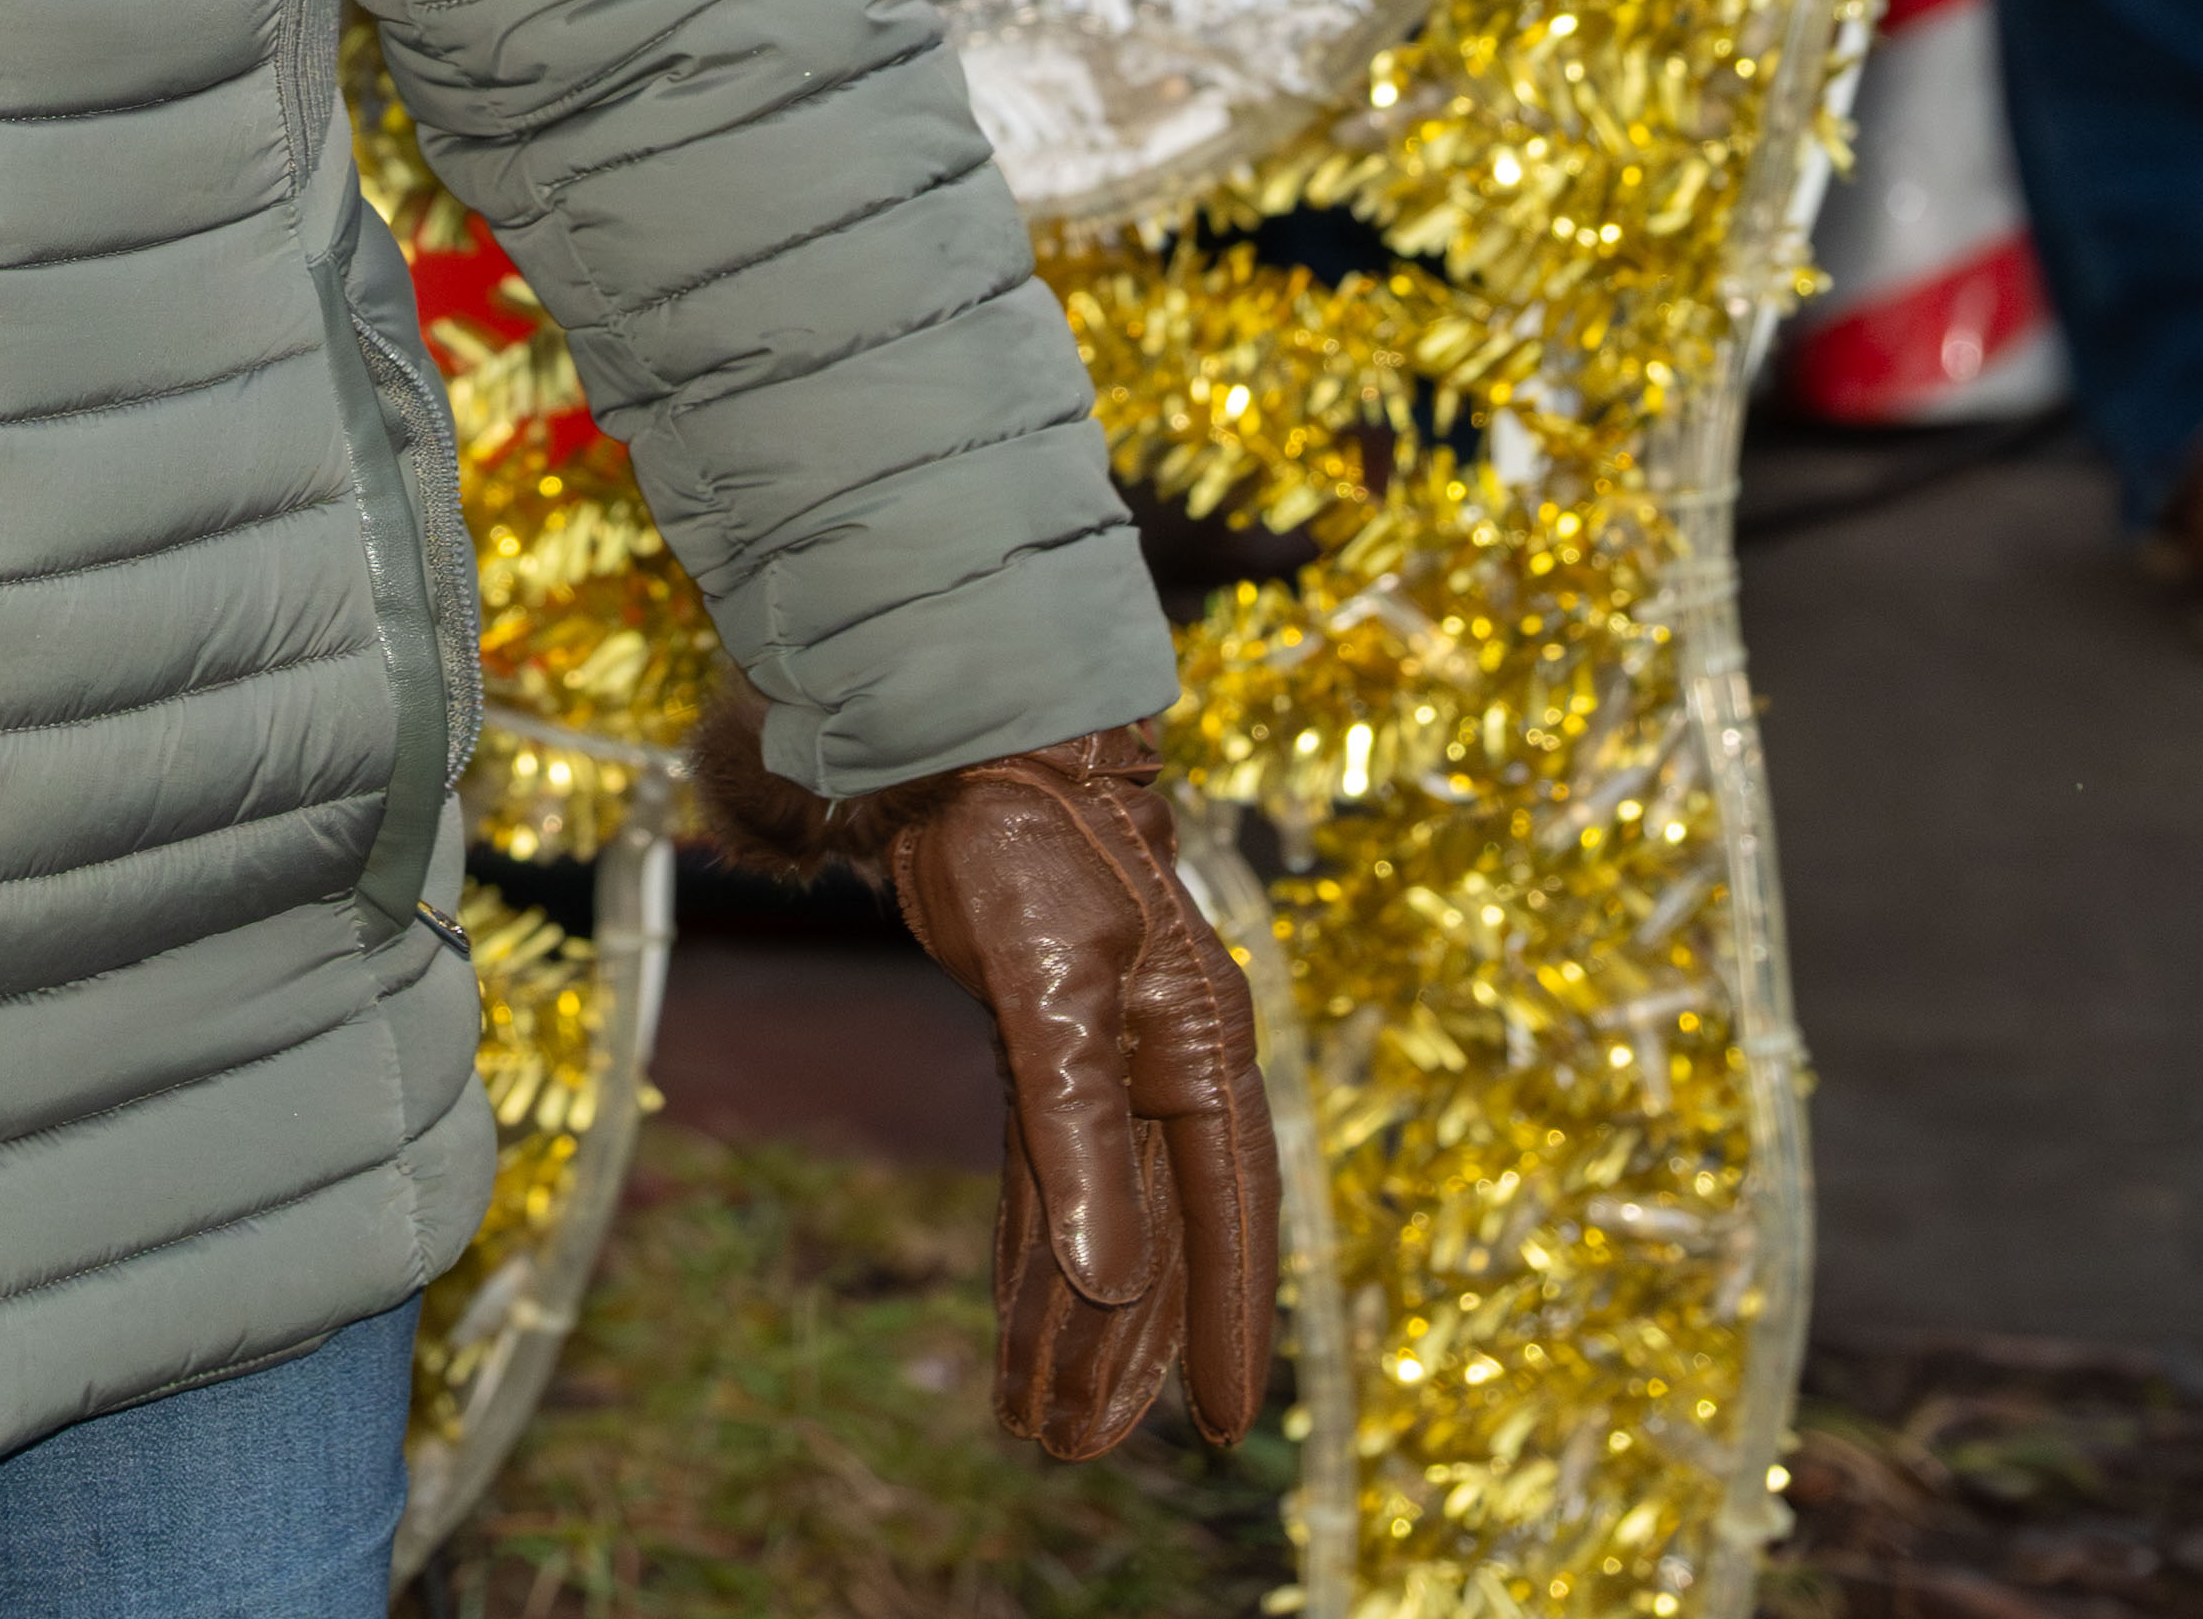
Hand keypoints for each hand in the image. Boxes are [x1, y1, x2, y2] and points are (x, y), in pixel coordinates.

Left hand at [706, 698, 1276, 1454]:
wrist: (974, 751)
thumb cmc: (1025, 850)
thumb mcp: (1050, 992)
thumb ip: (1078, 1135)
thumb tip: (1107, 1277)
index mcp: (1202, 1049)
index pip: (1228, 1213)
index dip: (1225, 1321)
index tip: (1219, 1421)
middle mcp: (1167, 1068)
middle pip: (1157, 1239)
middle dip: (1123, 1352)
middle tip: (1086, 1450)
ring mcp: (1107, 1067)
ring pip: (1097, 1226)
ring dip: (1069, 1324)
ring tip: (1044, 1424)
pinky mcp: (1043, 1058)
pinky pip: (1046, 1185)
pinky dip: (1030, 1260)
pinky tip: (1020, 1328)